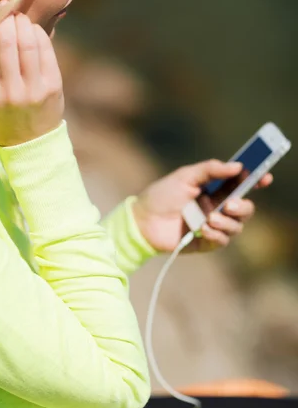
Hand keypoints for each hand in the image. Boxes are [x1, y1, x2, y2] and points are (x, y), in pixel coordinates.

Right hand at [0, 0, 63, 146]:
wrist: (31, 143)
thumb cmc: (3, 113)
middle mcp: (9, 90)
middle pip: (6, 39)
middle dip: (6, 17)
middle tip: (6, 10)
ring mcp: (33, 88)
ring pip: (28, 41)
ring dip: (23, 22)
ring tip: (19, 19)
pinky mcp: (53, 86)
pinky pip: (45, 49)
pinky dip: (38, 33)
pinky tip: (33, 31)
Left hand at [132, 160, 272, 252]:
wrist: (142, 220)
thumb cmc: (161, 194)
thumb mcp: (185, 176)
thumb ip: (211, 170)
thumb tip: (238, 166)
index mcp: (214, 189)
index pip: (240, 184)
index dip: (255, 180)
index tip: (264, 177)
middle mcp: (216, 207)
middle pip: (244, 208)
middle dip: (242, 206)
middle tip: (229, 204)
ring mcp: (212, 225)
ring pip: (237, 226)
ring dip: (227, 222)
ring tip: (209, 219)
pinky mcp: (206, 242)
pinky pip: (223, 240)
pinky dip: (216, 234)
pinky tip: (202, 230)